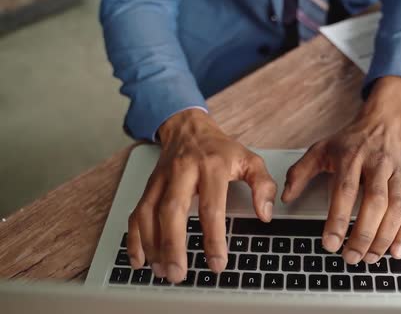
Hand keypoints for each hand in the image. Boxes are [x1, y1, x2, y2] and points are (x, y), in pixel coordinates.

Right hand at [126, 109, 276, 281]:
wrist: (189, 128)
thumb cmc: (221, 150)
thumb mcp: (250, 160)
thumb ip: (263, 185)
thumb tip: (265, 214)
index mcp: (211, 166)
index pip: (211, 207)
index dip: (213, 238)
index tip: (217, 263)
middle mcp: (182, 172)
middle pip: (172, 211)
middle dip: (173, 246)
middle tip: (178, 274)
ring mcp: (161, 179)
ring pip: (149, 213)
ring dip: (152, 246)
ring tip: (162, 272)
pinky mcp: (148, 186)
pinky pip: (136, 213)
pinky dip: (134, 238)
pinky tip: (139, 260)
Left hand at [282, 76, 400, 263]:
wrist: (385, 122)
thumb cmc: (351, 140)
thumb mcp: (321, 149)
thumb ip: (300, 172)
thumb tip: (286, 198)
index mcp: (350, 157)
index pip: (345, 190)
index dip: (338, 219)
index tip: (330, 243)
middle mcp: (376, 164)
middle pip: (374, 202)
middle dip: (363, 234)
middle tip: (350, 257)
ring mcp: (396, 174)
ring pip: (395, 208)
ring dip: (384, 237)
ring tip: (369, 258)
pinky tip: (395, 251)